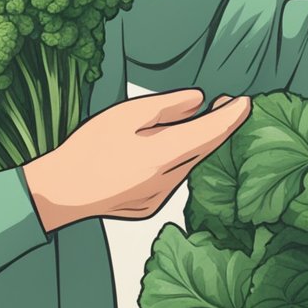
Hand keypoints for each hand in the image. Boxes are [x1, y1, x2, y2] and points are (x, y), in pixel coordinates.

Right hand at [22, 89, 250, 231]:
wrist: (60, 191)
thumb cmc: (89, 148)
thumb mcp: (127, 114)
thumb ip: (167, 105)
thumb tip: (199, 100)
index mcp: (165, 154)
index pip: (212, 133)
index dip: (233, 116)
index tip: (246, 101)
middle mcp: (169, 180)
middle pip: (205, 150)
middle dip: (219, 126)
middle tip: (229, 102)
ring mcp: (160, 197)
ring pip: (188, 165)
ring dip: (196, 143)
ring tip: (199, 119)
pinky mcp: (148, 207)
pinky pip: (170, 179)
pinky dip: (173, 161)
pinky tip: (159, 149)